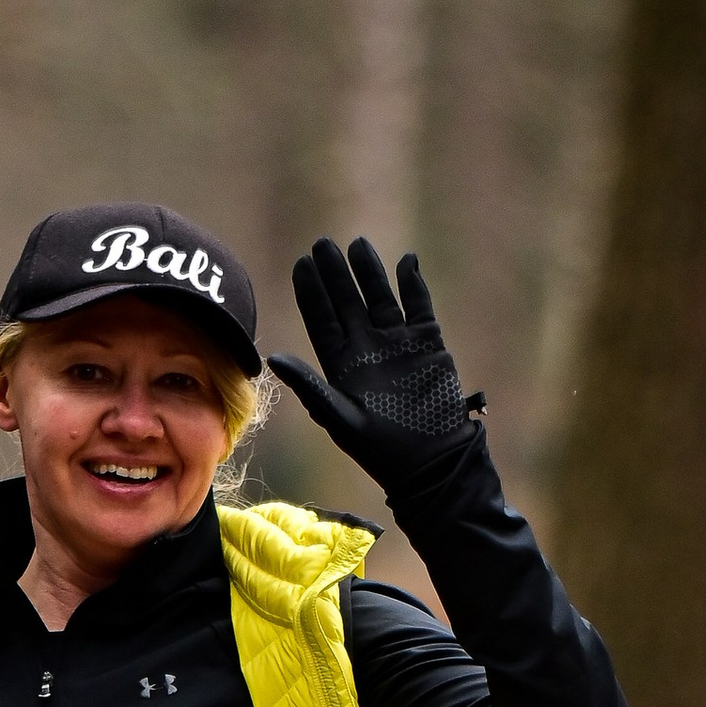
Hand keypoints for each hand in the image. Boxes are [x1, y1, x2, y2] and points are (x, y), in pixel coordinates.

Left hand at [268, 238, 482, 498]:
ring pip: (381, 297)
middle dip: (336, 275)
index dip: (312, 293)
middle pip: (348, 302)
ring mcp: (399, 344)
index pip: (322, 320)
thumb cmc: (381, 450)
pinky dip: (413, 284)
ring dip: (370, 272)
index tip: (302, 264)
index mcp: (342, 365)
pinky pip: (419, 306)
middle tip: (322, 244)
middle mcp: (368, 349)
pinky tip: (405, 261)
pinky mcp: (429, 344)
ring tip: (357, 244)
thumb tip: (274, 358)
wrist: (431, 461)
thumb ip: (310, 386)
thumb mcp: (340, 418)